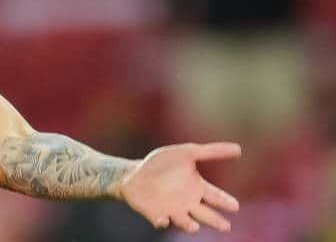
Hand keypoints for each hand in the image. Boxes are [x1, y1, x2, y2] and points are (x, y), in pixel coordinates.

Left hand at [119, 142, 240, 233]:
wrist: (134, 173)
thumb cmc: (161, 163)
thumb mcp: (186, 152)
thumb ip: (211, 151)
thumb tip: (239, 148)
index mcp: (197, 188)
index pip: (216, 197)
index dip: (225, 202)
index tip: (234, 206)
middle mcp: (188, 202)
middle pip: (206, 215)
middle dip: (215, 221)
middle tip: (225, 226)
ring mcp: (172, 210)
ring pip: (185, 222)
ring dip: (189, 225)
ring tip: (194, 226)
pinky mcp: (155, 215)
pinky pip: (160, 221)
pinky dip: (162, 221)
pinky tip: (163, 219)